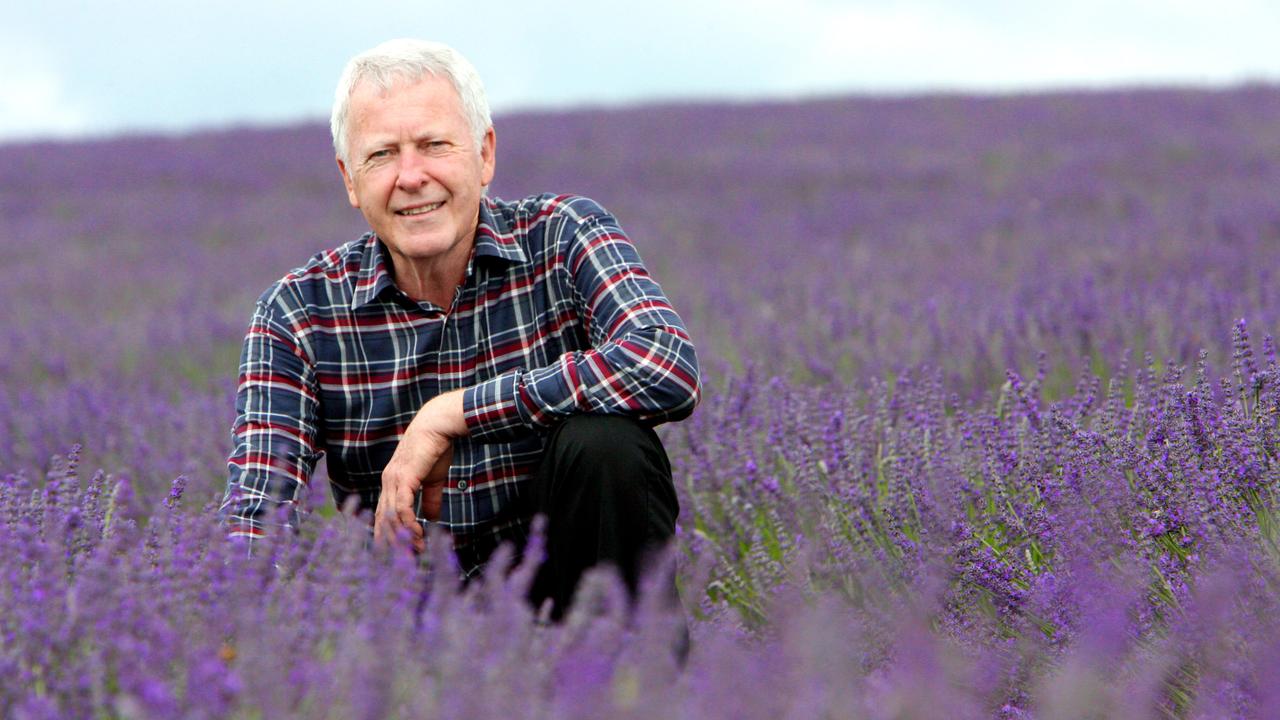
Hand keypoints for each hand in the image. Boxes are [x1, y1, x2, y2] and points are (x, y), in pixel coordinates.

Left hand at [375, 389, 466, 552]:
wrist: (437, 425)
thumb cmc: (435, 449)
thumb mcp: (433, 480)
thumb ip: (430, 500)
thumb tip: (432, 519)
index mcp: (392, 483)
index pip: (383, 514)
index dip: (388, 534)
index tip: (398, 552)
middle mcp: (388, 483)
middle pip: (382, 520)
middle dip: (392, 542)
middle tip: (404, 561)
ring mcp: (393, 480)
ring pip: (391, 517)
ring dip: (403, 537)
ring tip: (415, 552)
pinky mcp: (404, 478)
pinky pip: (402, 507)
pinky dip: (408, 523)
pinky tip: (419, 534)